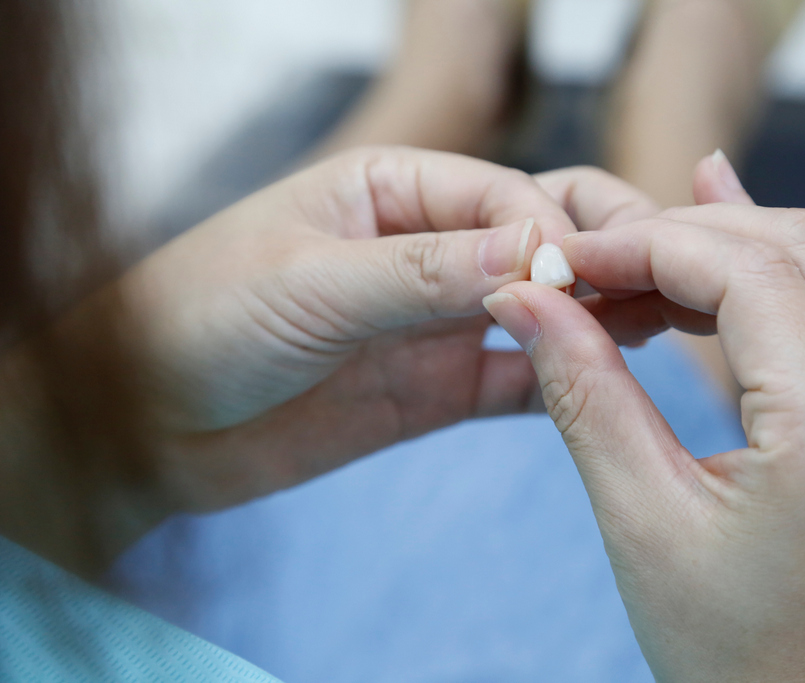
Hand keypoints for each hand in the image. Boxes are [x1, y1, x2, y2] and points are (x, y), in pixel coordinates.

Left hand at [119, 149, 667, 512]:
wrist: (144, 428)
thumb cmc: (195, 322)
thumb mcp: (305, 285)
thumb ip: (418, 272)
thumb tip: (535, 247)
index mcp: (387, 188)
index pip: (499, 193)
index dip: (550, 229)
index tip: (582, 272)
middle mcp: (424, 248)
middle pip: (538, 233)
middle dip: (599, 251)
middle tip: (658, 282)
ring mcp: (437, 320)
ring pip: (542, 305)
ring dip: (598, 312)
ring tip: (660, 326)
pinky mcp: (438, 388)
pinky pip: (518, 377)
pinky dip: (564, 374)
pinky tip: (610, 379)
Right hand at [484, 153, 804, 680]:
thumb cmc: (732, 657)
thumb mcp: (641, 520)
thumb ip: (583, 390)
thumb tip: (524, 301)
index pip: (746, 271)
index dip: (644, 244)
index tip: (566, 261)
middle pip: (791, 247)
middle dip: (678, 236)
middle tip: (588, 266)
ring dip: (716, 255)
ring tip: (623, 278)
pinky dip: (761, 282)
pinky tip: (704, 261)